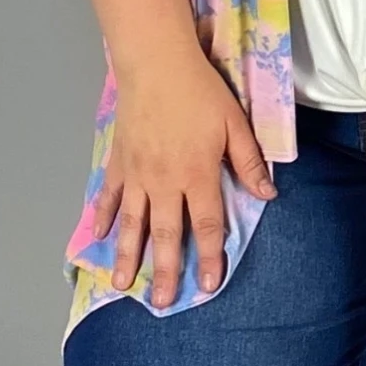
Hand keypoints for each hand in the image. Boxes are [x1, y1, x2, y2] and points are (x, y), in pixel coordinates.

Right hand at [90, 39, 277, 304]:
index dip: (210, 257)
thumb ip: (249, 163)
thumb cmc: (200, 91)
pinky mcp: (119, 161)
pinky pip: (108, 195)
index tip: (210, 284)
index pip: (207, 225)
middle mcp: (165, 182)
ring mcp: (137, 174)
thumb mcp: (236, 124)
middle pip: (167, 235)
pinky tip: (98, 237)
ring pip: (132, 224)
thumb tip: (267, 195)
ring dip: (128, 256)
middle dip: (166, 271)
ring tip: (123, 284)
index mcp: (197, 175)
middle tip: (163, 302)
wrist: (157, 64)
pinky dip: (102, 217)